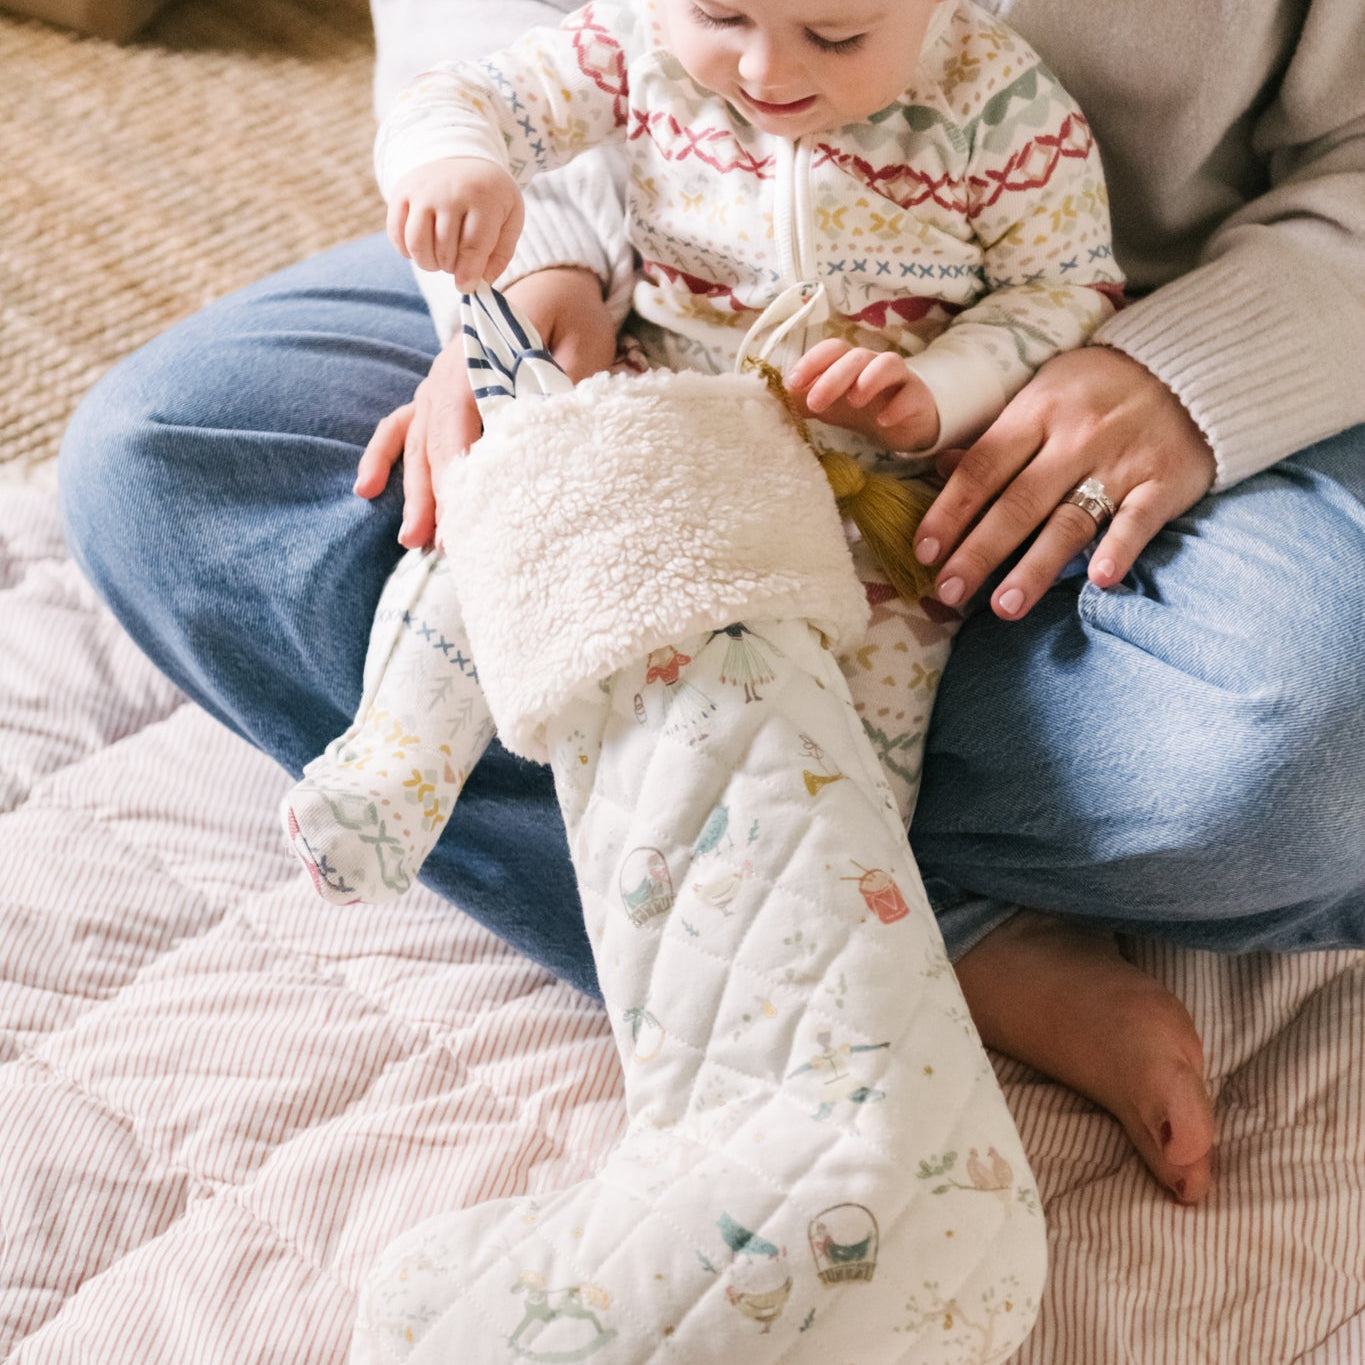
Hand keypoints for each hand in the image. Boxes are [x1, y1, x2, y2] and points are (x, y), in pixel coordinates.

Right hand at [354, 267, 618, 548]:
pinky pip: (402, 424)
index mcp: (483, 351)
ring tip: (411, 539)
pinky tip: (366, 489)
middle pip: (434, 436)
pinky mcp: (440, 393)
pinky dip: (384, 456)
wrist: (555, 279)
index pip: (461, 415)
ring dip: (413, 489)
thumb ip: (563, 385)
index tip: (464, 508)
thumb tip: (541, 436)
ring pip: (417, 440)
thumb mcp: (583, 344)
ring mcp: (440, 381)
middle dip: (433, 493)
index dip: (459, 464)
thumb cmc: (572, 314)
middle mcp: (451, 367)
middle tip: (437, 542)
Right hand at [387, 157, 524, 289]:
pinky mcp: (402, 192)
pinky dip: (407, 250)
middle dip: (451, 267)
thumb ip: (500, 254)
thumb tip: (480, 284)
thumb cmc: (491, 198)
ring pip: (417, 243)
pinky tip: (422, 248)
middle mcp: (450, 191)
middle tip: (457, 263)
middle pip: (444, 248)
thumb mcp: (510, 219)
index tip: (465, 286)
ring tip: (439, 260)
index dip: (468, 273)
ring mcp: (423, 190)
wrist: (464, 160)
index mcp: (483, 197)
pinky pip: (396, 233)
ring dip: (428, 263)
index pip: (472, 246)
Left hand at [786, 339, 938, 451]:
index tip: (791, 383)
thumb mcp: (826, 405)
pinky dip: (897, 406)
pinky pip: (910, 394)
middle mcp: (872, 363)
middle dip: (833, 377)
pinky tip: (883, 420)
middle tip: (815, 402)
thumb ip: (800, 400)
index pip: (830, 350)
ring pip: (888, 364)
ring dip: (868, 379)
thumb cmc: (858, 407)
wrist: (900, 422)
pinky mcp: (917, 397)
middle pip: (855, 357)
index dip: (811, 362)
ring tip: (854, 402)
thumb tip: (769, 398)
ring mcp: (897, 378)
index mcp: (848, 362)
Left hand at [911, 346, 1216, 618]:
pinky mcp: (1163, 482)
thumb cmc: (1099, 387)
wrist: (1191, 366)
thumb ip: (999, 436)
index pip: (982, 468)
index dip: (950, 511)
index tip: (925, 551)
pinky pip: (1138, 520)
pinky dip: (1119, 548)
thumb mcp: (1042, 393)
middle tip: (948, 592)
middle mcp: (1074, 439)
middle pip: (1018, 503)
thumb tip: (942, 468)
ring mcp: (1120, 463)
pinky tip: (1098, 579)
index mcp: (1035, 413)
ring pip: (1069, 522)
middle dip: (979, 552)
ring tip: (1003, 607)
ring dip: (1035, 568)